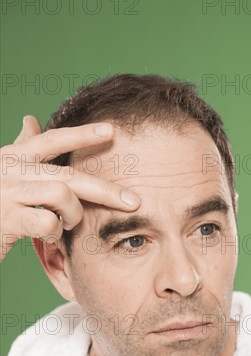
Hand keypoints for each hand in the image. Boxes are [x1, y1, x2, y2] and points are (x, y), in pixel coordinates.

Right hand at [0, 115, 140, 261]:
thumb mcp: (4, 169)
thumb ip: (21, 147)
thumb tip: (30, 119)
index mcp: (13, 157)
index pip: (53, 140)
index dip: (83, 134)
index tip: (112, 131)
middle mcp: (10, 170)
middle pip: (69, 174)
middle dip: (105, 190)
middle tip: (133, 202)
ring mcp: (7, 193)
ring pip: (61, 195)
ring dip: (73, 214)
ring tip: (68, 224)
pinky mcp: (6, 219)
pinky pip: (46, 221)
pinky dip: (55, 231)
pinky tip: (49, 235)